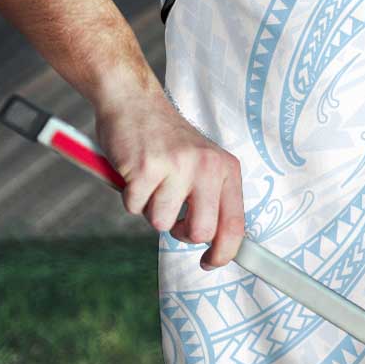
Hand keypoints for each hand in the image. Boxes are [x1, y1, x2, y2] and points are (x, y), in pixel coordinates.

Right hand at [95, 90, 244, 269]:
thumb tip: (218, 244)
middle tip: (172, 215)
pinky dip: (130, 197)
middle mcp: (207, 167)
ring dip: (150, 209)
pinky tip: (134, 173)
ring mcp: (177, 166)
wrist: (134, 101)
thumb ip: (211, 198)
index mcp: (226, 169)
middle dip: (181, 233)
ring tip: (151, 181)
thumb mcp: (203, 163)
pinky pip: (134, 208)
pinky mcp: (146, 168)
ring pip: (161, 223)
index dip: (224, 252)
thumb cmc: (167, 140)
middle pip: (200, 232)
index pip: (235, 224)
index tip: (210, 262)